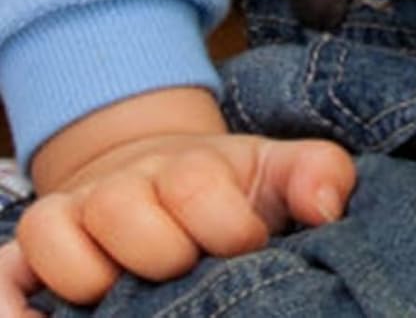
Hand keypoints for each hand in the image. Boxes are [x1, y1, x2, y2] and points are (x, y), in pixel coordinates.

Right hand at [0, 91, 354, 313]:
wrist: (160, 176)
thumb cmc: (228, 189)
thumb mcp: (280, 173)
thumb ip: (319, 175)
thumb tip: (328, 207)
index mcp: (189, 167)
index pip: (196, 183)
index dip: (226, 223)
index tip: (248, 245)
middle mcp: (124, 187)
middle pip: (123, 206)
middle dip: (161, 250)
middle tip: (186, 273)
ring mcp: (72, 219)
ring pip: (58, 235)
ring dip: (90, 276)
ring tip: (122, 299)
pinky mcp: (30, 255)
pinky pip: (4, 276)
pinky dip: (13, 306)